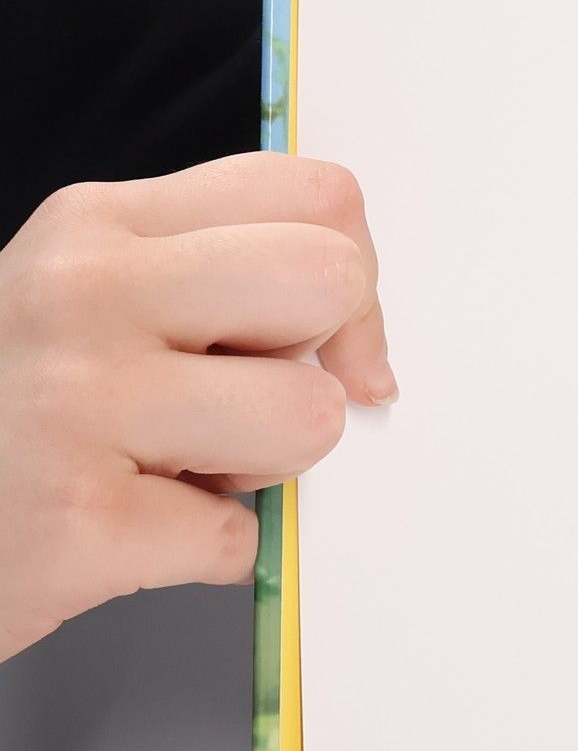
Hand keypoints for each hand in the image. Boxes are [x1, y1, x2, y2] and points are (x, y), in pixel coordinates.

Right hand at [0, 153, 392, 663]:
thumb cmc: (4, 416)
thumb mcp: (92, 304)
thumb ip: (222, 288)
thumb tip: (368, 355)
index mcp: (100, 225)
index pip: (321, 197)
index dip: (354, 282)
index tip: (317, 337)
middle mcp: (83, 291)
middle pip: (329, 278)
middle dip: (322, 362)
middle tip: (244, 403)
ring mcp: (73, 401)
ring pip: (310, 416)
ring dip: (266, 469)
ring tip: (174, 469)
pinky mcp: (76, 521)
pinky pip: (242, 537)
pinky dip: (204, 553)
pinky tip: (125, 533)